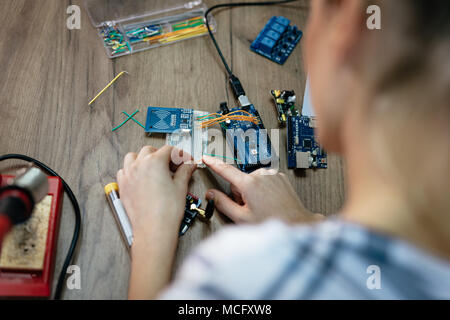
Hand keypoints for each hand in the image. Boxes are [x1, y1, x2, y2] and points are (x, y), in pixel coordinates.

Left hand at [117, 146, 195, 299]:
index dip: (180, 154)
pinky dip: (132, 170)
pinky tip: (141, 178)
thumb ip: (185, 171)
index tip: (185, 161)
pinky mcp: (122, 186)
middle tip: (173, 166)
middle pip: (150, 150)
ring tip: (155, 168)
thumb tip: (188, 165)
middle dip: (162, 155)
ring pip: (133, 157)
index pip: (169, 150)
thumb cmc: (166, 211)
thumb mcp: (181, 187)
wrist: (154, 230)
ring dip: (144, 158)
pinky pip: (124, 171)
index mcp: (154, 162)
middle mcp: (138, 165)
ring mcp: (128, 175)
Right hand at [203, 156, 322, 223]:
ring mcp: (272, 175)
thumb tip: (211, 195)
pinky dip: (263, 190)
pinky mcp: (280, 177)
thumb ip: (223, 204)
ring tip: (261, 206)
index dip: (214, 164)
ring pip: (251, 181)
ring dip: (252, 192)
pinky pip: (264, 180)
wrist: (296, 223)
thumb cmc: (271, 222)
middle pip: (239, 181)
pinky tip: (269, 201)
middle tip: (249, 208)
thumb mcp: (242, 218)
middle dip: (240, 194)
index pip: (226, 170)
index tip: (206, 158)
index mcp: (249, 184)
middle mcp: (261, 175)